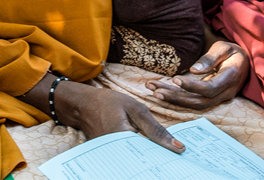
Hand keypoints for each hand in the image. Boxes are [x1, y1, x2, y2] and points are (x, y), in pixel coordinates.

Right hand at [56, 81, 184, 153]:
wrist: (80, 104)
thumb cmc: (107, 102)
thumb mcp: (134, 108)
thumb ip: (155, 128)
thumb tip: (178, 148)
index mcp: (123, 138)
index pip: (152, 155)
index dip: (168, 157)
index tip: (182, 158)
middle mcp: (116, 151)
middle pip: (145, 161)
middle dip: (160, 159)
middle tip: (173, 158)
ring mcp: (112, 154)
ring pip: (138, 160)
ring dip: (150, 157)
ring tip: (163, 155)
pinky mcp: (111, 155)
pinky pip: (130, 158)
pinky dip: (140, 154)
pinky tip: (148, 150)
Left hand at [146, 40, 249, 109]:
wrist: (243, 61)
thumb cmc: (232, 51)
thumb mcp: (224, 48)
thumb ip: (211, 58)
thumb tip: (194, 70)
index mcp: (230, 78)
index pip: (210, 89)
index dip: (192, 86)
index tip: (175, 79)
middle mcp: (225, 93)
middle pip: (199, 101)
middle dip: (176, 97)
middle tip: (155, 90)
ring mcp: (219, 98)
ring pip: (194, 104)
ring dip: (173, 99)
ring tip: (153, 90)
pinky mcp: (211, 98)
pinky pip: (193, 101)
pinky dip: (177, 98)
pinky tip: (160, 91)